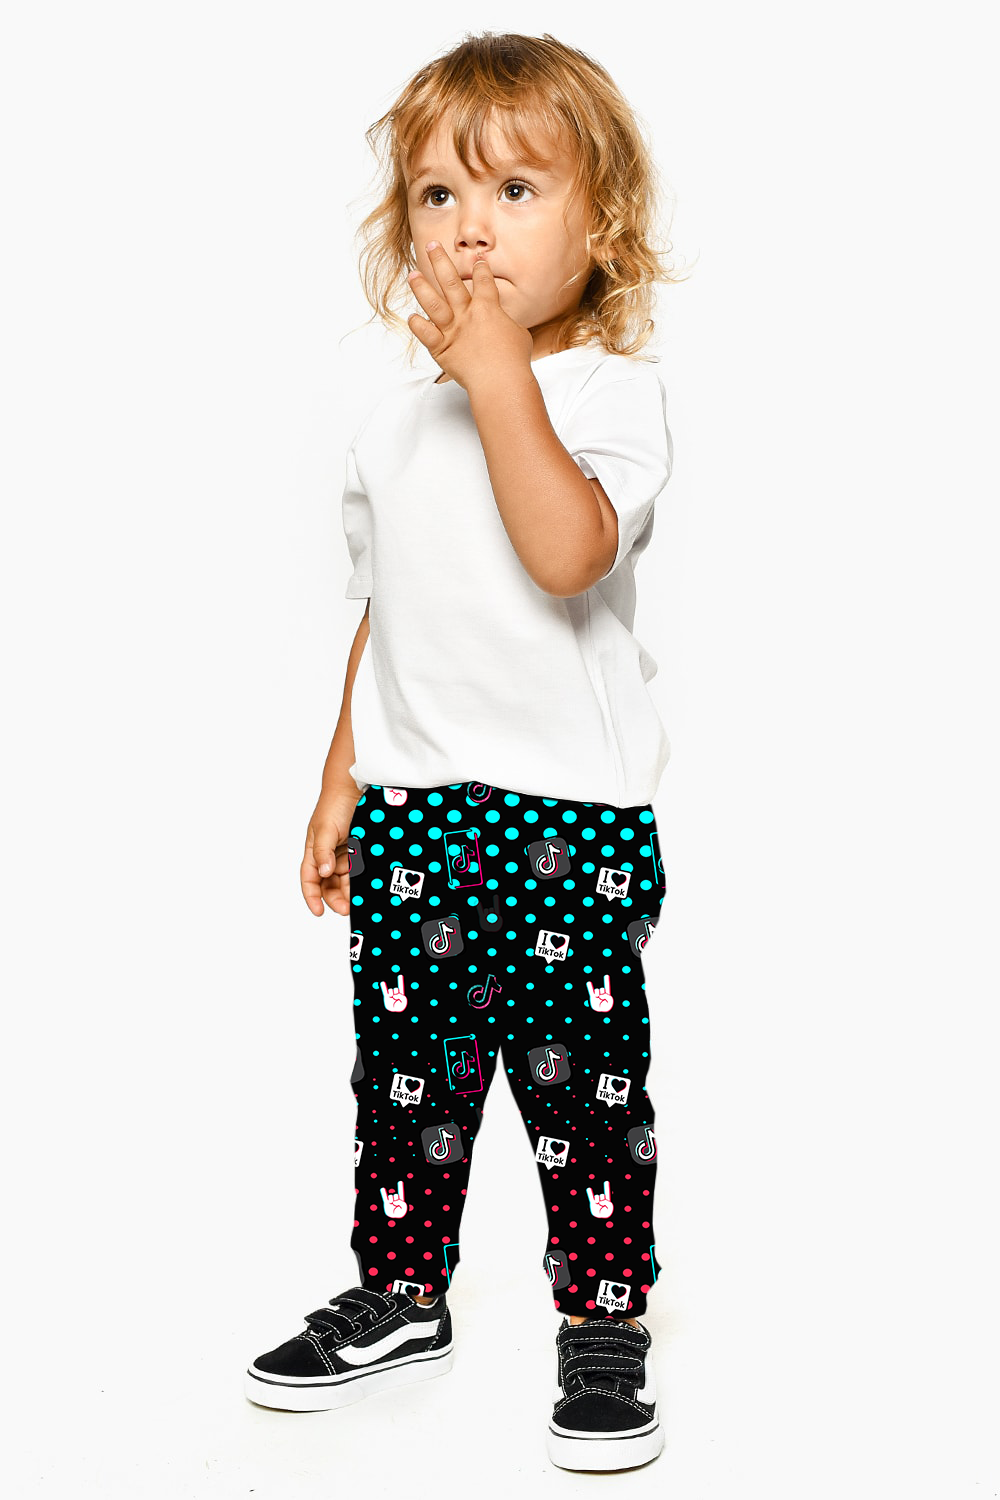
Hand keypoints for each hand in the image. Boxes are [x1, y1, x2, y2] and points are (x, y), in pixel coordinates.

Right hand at [302, 784, 360, 916]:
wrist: (357, 787)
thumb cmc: (334, 804)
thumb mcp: (325, 828)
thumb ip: (322, 852)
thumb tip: (322, 872)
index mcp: (314, 851)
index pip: (309, 879)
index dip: (312, 897)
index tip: (319, 912)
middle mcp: (328, 856)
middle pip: (329, 884)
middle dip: (336, 898)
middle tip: (347, 908)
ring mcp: (345, 854)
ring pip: (346, 880)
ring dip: (350, 890)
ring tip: (359, 898)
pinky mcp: (361, 851)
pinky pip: (360, 870)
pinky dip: (362, 879)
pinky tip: (369, 886)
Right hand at [380, 974, 407, 1012]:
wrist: (394, 1013)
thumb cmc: (400, 1007)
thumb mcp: (404, 1002)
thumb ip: (402, 997)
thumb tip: (395, 994)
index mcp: (401, 994)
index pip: (401, 986)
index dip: (400, 981)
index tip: (400, 975)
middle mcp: (395, 993)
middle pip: (396, 989)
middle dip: (397, 992)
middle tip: (396, 997)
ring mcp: (391, 995)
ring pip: (391, 990)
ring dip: (392, 993)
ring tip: (392, 998)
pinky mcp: (387, 997)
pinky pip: (385, 991)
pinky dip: (384, 987)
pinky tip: (382, 982)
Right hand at [380, 1179, 408, 1218]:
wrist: (395, 1219)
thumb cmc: (400, 1213)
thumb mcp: (404, 1207)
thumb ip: (401, 1202)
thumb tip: (394, 1200)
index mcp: (401, 1200)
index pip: (401, 1192)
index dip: (401, 1187)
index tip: (400, 1181)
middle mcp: (395, 1200)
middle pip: (396, 1195)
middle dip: (396, 1198)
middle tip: (396, 1203)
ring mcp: (391, 1201)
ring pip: (391, 1196)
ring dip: (392, 1199)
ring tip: (392, 1204)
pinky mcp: (387, 1204)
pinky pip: (385, 1197)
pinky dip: (384, 1193)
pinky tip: (382, 1188)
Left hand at [407, 243, 532, 392]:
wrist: (502, 381)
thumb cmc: (514, 361)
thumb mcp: (518, 334)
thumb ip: (505, 324)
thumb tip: (501, 324)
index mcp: (488, 308)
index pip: (484, 281)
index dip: (481, 268)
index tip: (477, 258)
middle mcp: (467, 315)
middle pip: (451, 281)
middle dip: (440, 261)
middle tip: (432, 246)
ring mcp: (453, 330)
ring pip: (433, 303)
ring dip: (421, 287)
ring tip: (412, 274)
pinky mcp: (443, 349)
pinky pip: (425, 334)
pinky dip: (417, 326)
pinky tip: (412, 317)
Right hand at [586, 974, 614, 1011]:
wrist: (600, 1013)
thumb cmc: (606, 1007)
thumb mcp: (611, 1002)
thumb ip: (608, 997)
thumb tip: (601, 994)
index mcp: (607, 994)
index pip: (607, 986)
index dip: (607, 981)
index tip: (607, 975)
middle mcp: (601, 994)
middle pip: (602, 989)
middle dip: (603, 992)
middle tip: (602, 997)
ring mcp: (597, 995)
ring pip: (597, 990)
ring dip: (598, 993)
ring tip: (598, 997)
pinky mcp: (593, 997)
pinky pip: (591, 991)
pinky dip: (590, 987)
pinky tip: (589, 982)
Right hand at [586, 1181, 613, 1218]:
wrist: (601, 1221)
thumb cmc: (607, 1214)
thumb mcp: (611, 1208)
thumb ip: (608, 1203)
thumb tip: (601, 1200)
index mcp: (608, 1202)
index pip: (608, 1193)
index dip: (607, 1188)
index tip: (607, 1182)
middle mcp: (602, 1201)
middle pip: (603, 1195)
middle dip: (603, 1199)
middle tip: (603, 1201)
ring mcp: (597, 1202)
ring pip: (598, 1196)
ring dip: (599, 1200)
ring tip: (599, 1205)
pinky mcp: (593, 1204)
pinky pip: (591, 1197)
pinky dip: (590, 1193)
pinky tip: (589, 1188)